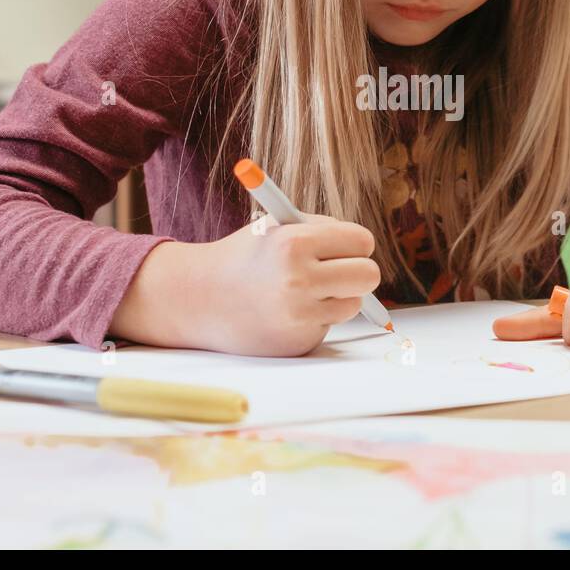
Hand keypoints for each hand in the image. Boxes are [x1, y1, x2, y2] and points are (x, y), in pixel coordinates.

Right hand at [111, 213, 380, 356]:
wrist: (200, 299)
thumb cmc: (245, 258)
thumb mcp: (276, 227)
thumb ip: (321, 231)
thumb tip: (363, 247)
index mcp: (295, 243)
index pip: (361, 242)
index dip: (356, 244)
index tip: (349, 247)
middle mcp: (299, 281)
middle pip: (369, 275)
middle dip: (361, 271)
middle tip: (345, 270)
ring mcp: (299, 316)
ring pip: (353, 304)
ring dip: (338, 297)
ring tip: (306, 290)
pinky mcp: (298, 342)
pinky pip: (329, 325)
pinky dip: (317, 318)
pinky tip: (287, 312)